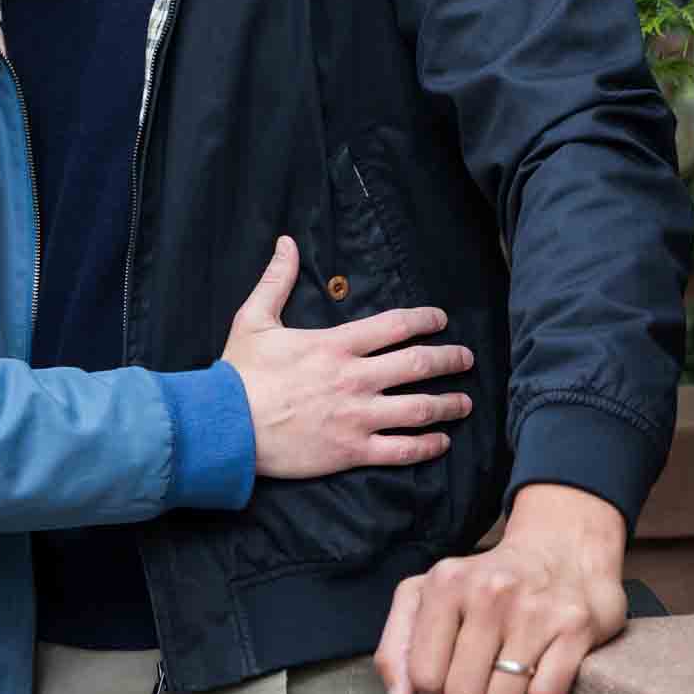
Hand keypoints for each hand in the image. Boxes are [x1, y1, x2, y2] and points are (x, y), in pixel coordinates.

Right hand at [222, 236, 472, 480]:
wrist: (226, 425)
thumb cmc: (240, 372)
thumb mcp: (253, 318)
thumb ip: (276, 279)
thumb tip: (286, 243)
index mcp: (336, 344)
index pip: (394, 325)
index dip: (424, 319)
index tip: (440, 319)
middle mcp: (355, 378)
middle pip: (418, 365)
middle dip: (449, 359)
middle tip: (466, 358)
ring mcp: (357, 416)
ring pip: (419, 409)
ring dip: (448, 404)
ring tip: (465, 402)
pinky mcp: (352, 451)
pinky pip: (401, 449)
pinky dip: (427, 445)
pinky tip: (441, 441)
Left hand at [374, 483, 627, 693]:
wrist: (562, 552)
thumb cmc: (485, 588)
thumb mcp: (428, 599)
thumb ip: (398, 651)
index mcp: (445, 583)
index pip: (423, 676)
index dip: (438, 685)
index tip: (454, 664)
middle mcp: (488, 592)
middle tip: (487, 670)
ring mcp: (533, 609)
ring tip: (513, 670)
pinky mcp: (574, 627)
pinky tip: (542, 666)